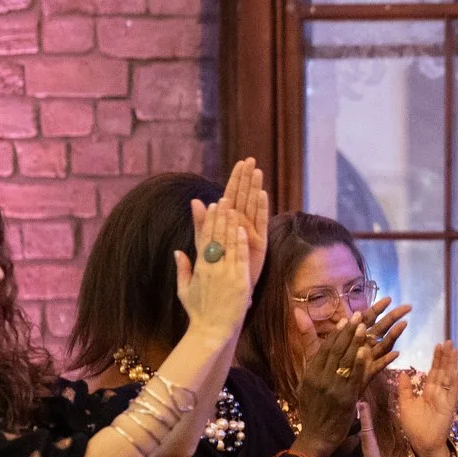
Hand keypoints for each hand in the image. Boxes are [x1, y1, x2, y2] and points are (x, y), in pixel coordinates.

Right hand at [175, 193, 254, 337]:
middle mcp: (211, 268)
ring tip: (234, 206)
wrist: (211, 332)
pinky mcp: (239, 282)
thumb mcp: (185, 290)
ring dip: (230, 223)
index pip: (204, 239)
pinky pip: (240, 258)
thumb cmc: (199, 313)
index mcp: (200, 268)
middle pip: (216, 237)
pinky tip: (242, 228)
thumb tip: (177, 251)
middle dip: (220, 216)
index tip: (210, 204)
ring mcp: (225, 274)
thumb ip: (182, 269)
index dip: (208, 220)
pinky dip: (240, 243)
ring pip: (228, 244)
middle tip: (224, 197)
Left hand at [214, 157, 269, 286]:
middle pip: (245, 197)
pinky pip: (259, 222)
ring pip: (252, 205)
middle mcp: (242, 226)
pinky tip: (261, 193)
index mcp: (229, 224)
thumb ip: (201, 224)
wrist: (226, 297)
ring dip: (254, 188)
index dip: (236, 179)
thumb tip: (195, 202)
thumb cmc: (215, 272)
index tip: (240, 161)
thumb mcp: (204, 245)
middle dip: (247, 178)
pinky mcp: (259, 243)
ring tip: (256, 170)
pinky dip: (260, 208)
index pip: (232, 195)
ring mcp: (251, 233)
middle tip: (251, 159)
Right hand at [291, 300, 406, 456]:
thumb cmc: (313, 409)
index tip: (347, 319)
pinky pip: (356, 377)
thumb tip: (309, 352)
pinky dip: (362, 363)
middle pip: (335, 350)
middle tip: (360, 316)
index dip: (337, 332)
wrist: (317, 436)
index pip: (324, 348)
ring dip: (356, 342)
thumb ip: (311, 363)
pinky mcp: (345, 398)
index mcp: (310, 373)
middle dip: (348, 332)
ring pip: (345, 361)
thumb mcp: (306, 384)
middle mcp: (319, 378)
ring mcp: (332, 388)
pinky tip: (370, 351)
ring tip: (366, 327)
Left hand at [393, 342, 457, 456]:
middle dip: (445, 357)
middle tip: (448, 341)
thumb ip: (405, 390)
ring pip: (449, 377)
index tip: (438, 346)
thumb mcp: (405, 405)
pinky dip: (454, 379)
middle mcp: (438, 393)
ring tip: (453, 349)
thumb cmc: (414, 427)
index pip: (433, 371)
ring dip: (451, 364)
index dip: (436, 359)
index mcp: (428, 392)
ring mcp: (445, 398)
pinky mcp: (449, 406)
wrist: (422, 443)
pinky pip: (452, 390)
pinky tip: (455, 368)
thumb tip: (403, 373)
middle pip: (442, 371)